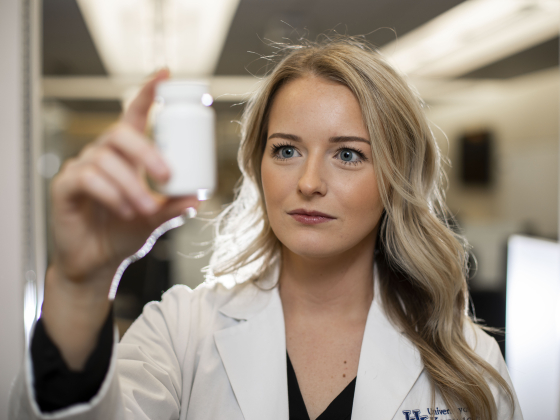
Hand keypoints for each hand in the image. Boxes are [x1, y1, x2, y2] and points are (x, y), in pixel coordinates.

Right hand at [50, 69, 197, 284]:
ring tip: (145, 208)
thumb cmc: (124, 233)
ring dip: (130, 184)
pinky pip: (86, 178)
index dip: (148, 93)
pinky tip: (123, 210)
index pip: (134, 115)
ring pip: (105, 160)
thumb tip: (199, 196)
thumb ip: (175, 207)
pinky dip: (110, 193)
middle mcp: (103, 155)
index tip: (165, 74)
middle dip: (146, 152)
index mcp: (127, 156)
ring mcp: (82, 168)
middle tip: (167, 176)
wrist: (98, 262)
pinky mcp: (65, 186)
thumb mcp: (156, 219)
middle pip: (120, 133)